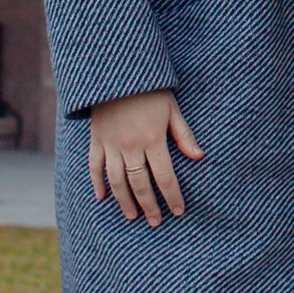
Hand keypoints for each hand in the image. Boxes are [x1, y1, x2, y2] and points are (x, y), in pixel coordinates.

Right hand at [87, 89, 201, 225]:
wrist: (117, 70)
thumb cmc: (150, 89)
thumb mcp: (172, 108)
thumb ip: (184, 135)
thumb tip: (199, 157)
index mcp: (153, 138)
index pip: (165, 177)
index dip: (172, 196)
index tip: (178, 211)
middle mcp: (131, 145)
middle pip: (140, 184)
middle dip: (150, 206)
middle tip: (155, 222)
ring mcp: (110, 144)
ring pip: (116, 181)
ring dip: (124, 201)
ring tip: (132, 215)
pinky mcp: (96, 139)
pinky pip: (94, 166)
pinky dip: (96, 183)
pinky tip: (102, 198)